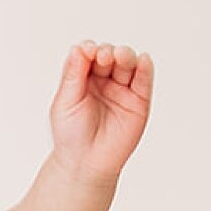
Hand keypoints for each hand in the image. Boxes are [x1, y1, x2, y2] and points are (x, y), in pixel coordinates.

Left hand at [47, 41, 153, 183]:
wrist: (86, 163)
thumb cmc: (71, 134)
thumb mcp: (66, 101)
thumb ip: (73, 74)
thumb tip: (79, 47)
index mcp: (83, 78)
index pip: (89, 55)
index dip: (90, 49)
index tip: (87, 51)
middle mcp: (104, 81)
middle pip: (110, 56)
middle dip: (107, 52)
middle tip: (103, 57)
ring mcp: (122, 90)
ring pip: (128, 64)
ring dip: (125, 55)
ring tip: (120, 56)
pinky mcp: (139, 102)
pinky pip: (144, 81)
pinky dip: (145, 68)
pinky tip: (142, 60)